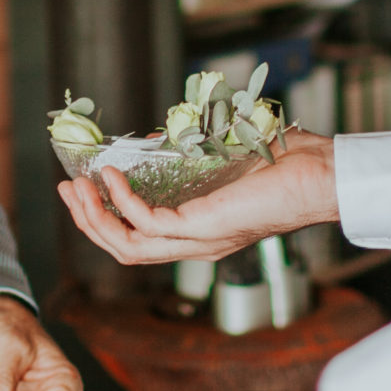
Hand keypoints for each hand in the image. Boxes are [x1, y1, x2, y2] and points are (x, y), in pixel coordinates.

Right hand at [57, 131, 338, 263]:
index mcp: (201, 233)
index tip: (84, 188)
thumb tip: (151, 141)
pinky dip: (122, 201)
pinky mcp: (204, 228)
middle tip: (66, 189)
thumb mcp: (223, 156)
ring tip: (77, 187)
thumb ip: (187, 153)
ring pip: (128, 245)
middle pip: (124, 249)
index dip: (106, 219)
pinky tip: (110, 176)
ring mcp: (199, 240)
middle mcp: (197, 244)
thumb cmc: (286, 163)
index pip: (141, 240)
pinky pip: (148, 223)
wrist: (324, 174)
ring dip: (95, 217)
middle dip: (88, 221)